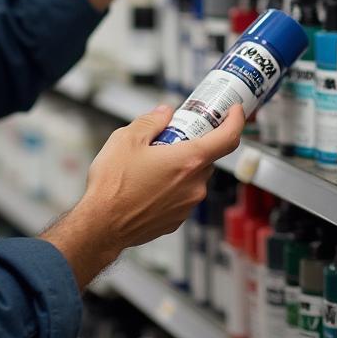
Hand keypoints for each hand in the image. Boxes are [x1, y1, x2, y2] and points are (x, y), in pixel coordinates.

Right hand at [41, 103, 244, 286]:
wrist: (101, 226)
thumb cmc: (113, 185)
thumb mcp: (127, 138)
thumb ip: (151, 121)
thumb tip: (164, 113)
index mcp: (188, 160)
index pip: (227, 138)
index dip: (236, 120)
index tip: (234, 111)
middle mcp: (194, 185)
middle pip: (207, 157)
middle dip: (193, 144)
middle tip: (172, 137)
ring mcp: (187, 205)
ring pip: (193, 178)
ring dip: (181, 167)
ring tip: (151, 163)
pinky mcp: (176, 221)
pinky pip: (182, 196)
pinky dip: (172, 187)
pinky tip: (147, 184)